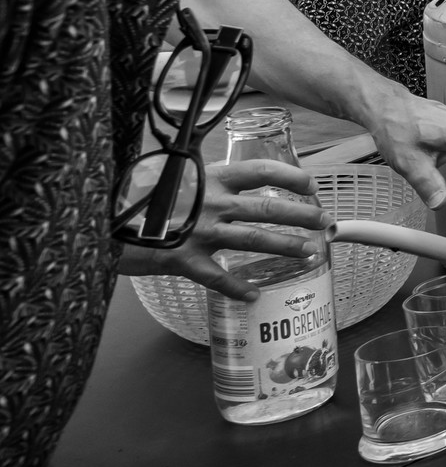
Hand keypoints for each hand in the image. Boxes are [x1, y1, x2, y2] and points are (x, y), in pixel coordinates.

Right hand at [118, 160, 331, 300]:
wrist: (100, 219)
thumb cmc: (137, 195)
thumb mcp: (173, 174)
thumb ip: (202, 175)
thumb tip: (225, 172)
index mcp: (210, 177)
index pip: (261, 171)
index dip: (291, 176)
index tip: (311, 183)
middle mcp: (211, 203)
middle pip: (268, 207)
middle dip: (302, 215)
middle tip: (324, 222)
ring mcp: (199, 233)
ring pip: (253, 240)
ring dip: (285, 247)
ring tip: (309, 252)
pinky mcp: (183, 261)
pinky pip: (217, 278)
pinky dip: (237, 288)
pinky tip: (254, 295)